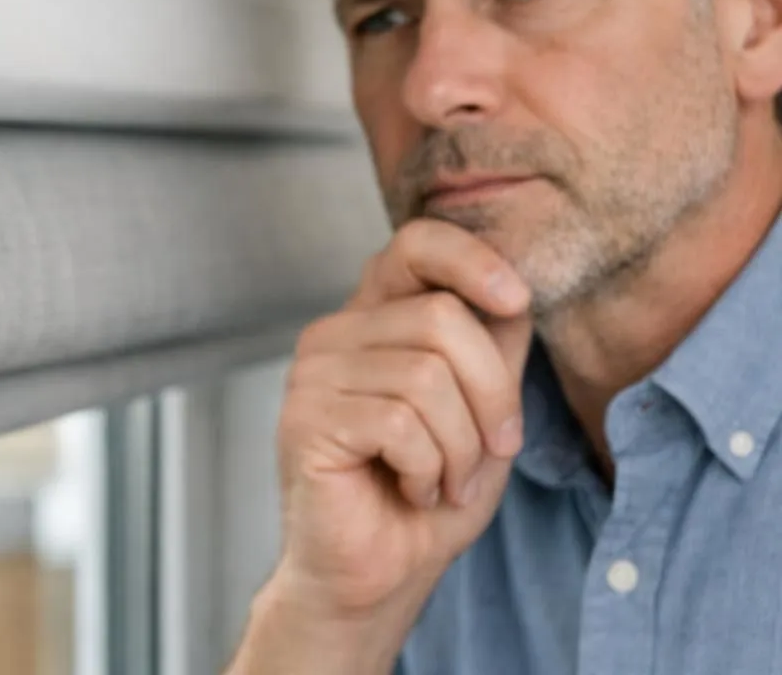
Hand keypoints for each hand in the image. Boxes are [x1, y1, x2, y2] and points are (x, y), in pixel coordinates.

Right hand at [237, 219, 533, 670]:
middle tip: (490, 450)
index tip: (516, 300)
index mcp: (374, 320)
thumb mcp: (480, 412)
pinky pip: (399, 423)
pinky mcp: (304, 420)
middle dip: (491, 394)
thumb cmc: (426, 494)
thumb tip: (517, 293)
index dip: (471, 258)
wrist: (377, 576)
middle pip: (440, 318)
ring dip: (461, 447)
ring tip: (443, 479)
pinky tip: (411, 488)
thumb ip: (491, 350)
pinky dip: (429, 469)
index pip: (414, 245)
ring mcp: (312, 375)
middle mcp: (334, 334)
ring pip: (427, 376)